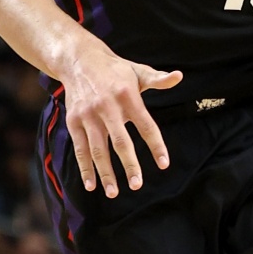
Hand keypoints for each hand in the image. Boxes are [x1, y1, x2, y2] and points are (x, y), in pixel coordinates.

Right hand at [59, 37, 180, 197]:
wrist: (79, 60)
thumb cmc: (116, 70)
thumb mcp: (138, 71)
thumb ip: (158, 79)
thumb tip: (178, 77)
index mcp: (128, 97)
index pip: (146, 126)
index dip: (155, 146)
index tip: (164, 164)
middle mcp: (107, 108)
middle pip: (120, 142)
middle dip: (129, 165)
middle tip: (137, 185)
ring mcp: (88, 116)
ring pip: (97, 149)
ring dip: (105, 172)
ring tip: (113, 193)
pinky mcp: (73, 121)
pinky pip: (79, 148)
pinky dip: (84, 167)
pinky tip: (91, 185)